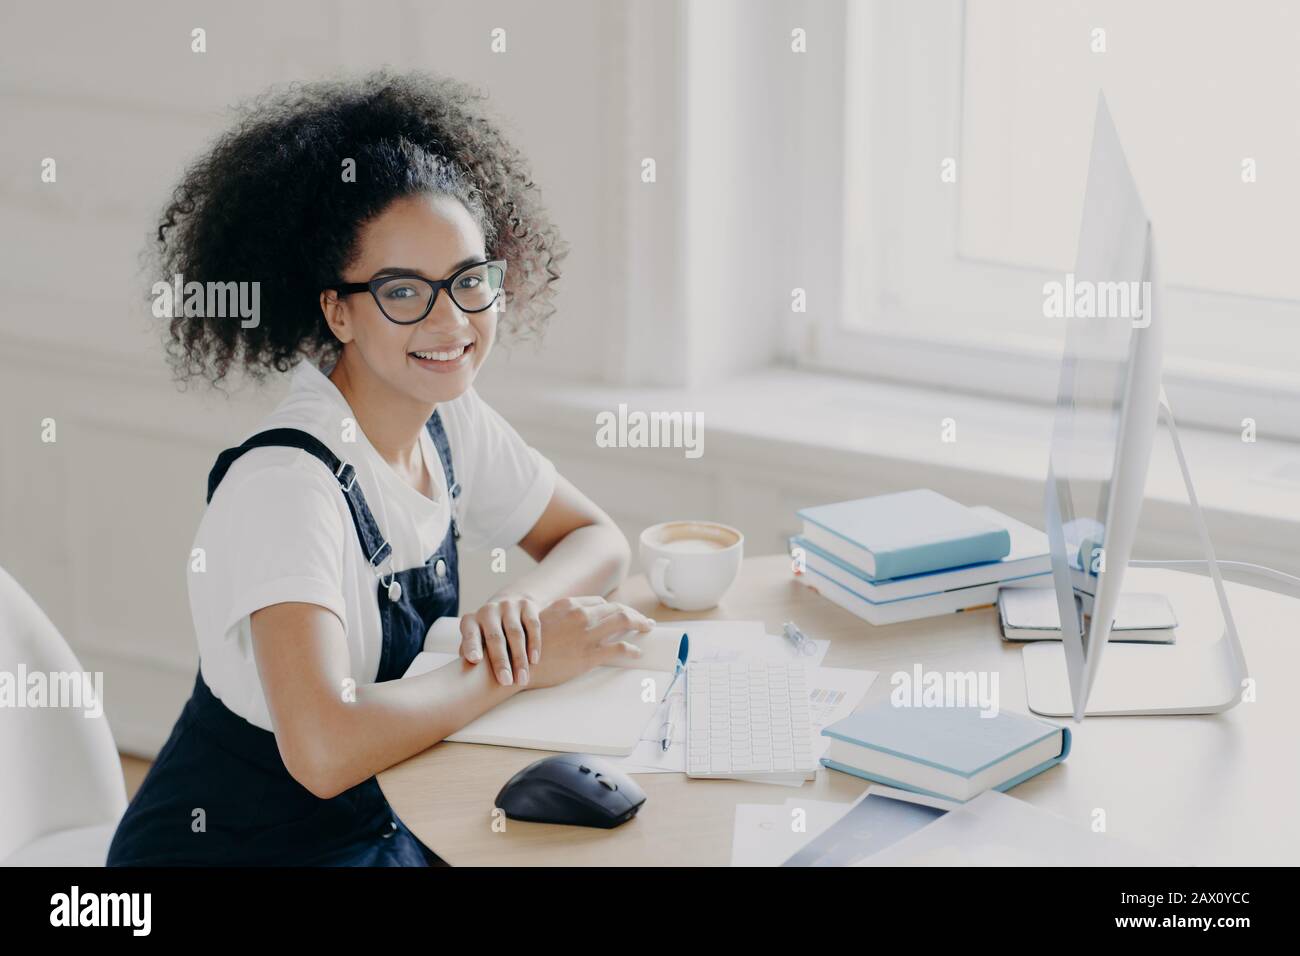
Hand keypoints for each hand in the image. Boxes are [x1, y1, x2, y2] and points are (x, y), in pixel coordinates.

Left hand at [459, 596, 542, 686]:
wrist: (508, 604)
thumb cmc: (486, 633)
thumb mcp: (475, 640)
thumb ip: (469, 655)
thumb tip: (465, 679)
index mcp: (471, 621)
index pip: (470, 635)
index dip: (472, 646)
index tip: (475, 660)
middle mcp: (488, 611)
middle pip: (495, 638)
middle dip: (501, 661)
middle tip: (506, 682)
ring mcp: (508, 606)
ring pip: (516, 634)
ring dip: (520, 658)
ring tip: (522, 679)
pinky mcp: (526, 605)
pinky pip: (532, 626)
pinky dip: (534, 644)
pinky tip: (534, 661)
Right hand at [527, 597, 655, 689]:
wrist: (517, 664)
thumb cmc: (526, 645)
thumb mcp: (542, 620)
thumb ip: (560, 616)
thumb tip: (571, 618)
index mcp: (569, 604)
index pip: (601, 602)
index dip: (615, 608)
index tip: (623, 614)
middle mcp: (581, 615)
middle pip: (617, 608)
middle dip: (634, 614)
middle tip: (644, 621)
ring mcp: (587, 634)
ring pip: (623, 621)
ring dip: (640, 624)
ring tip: (647, 628)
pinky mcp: (590, 654)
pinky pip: (620, 648)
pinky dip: (632, 649)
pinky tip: (637, 652)